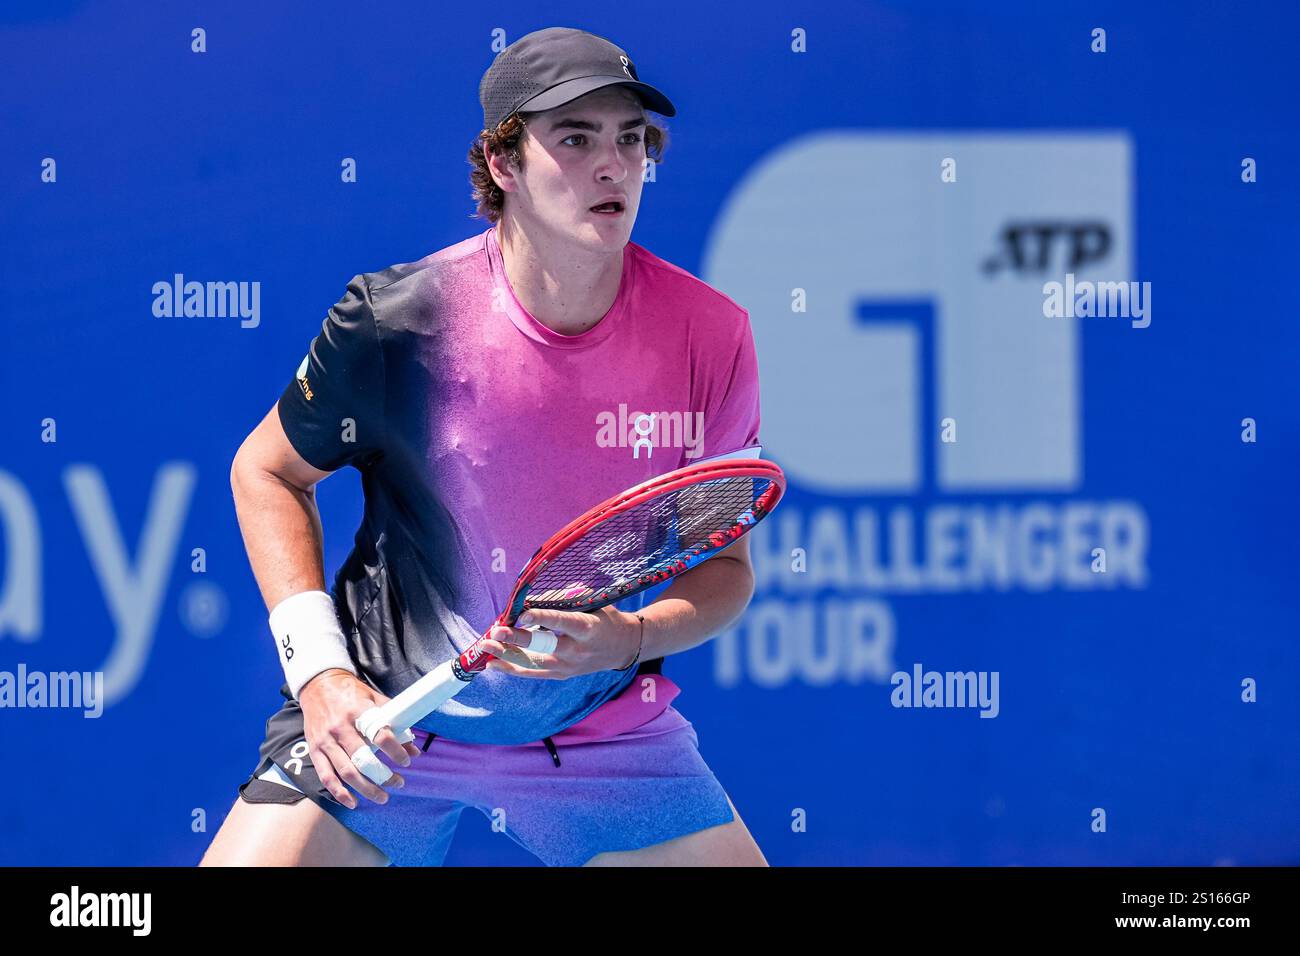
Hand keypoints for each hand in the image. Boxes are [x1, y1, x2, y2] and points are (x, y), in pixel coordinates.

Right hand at [297, 669, 421, 808]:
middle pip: (364, 759)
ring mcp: (326, 740)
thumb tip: (413, 747)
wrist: (318, 684)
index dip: (396, 751)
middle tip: (398, 783)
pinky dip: (339, 793)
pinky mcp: (314, 750)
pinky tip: (353, 802)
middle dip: (383, 776)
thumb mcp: (374, 698)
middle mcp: (341, 727)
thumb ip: (394, 721)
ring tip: (382, 797)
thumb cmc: (350, 692)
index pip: (380, 734)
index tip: (406, 761)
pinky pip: (326, 776)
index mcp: (358, 711)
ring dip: (366, 788)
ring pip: (346, 772)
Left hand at [479, 606, 641, 679]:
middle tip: (496, 632)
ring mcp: (568, 667)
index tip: (522, 614)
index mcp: (588, 628)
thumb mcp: (592, 603)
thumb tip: (530, 600)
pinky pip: (533, 673)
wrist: (623, 647)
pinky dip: (512, 668)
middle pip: (543, 648)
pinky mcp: (561, 675)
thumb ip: (564, 599)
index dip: (542, 618)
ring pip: (533, 664)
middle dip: (518, 640)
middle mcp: (577, 651)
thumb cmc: (605, 618)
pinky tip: (493, 663)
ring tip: (486, 648)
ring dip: (507, 656)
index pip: (562, 622)